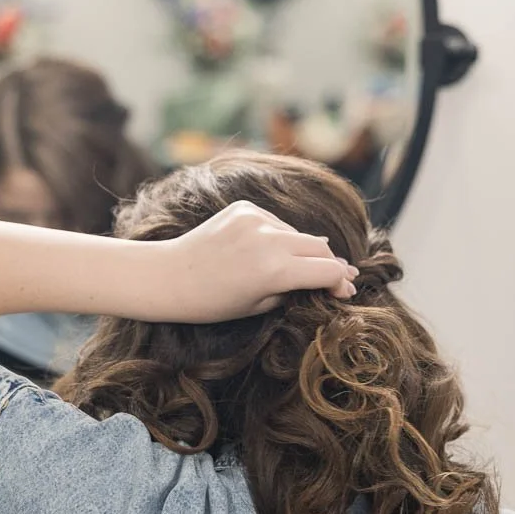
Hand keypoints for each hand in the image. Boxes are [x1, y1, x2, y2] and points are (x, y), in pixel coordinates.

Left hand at [159, 201, 357, 323]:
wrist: (169, 276)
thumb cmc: (212, 302)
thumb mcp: (260, 305)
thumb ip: (298, 288)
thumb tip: (329, 275)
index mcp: (276, 270)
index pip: (329, 270)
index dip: (341, 282)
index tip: (345, 292)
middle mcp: (270, 239)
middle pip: (320, 247)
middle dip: (330, 264)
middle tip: (336, 280)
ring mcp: (257, 219)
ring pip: (297, 234)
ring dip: (304, 251)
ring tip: (296, 269)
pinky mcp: (245, 208)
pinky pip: (276, 224)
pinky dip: (279, 238)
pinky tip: (267, 252)